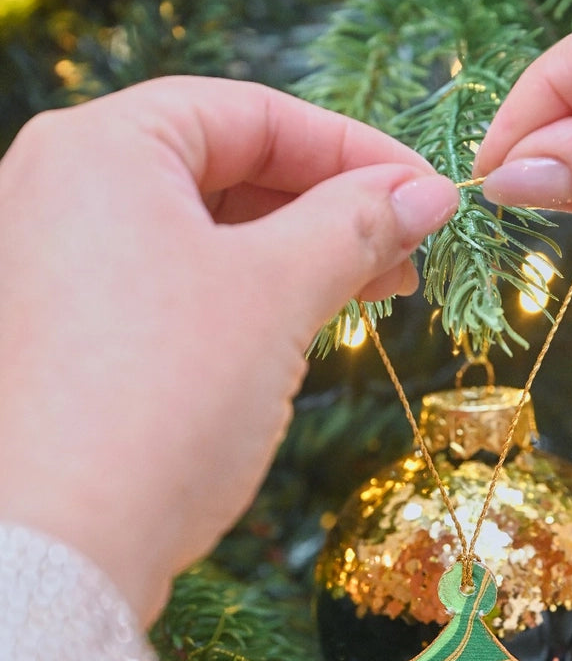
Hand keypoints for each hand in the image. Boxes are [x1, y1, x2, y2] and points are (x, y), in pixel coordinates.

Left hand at [0, 78, 457, 621]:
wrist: (61, 548)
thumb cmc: (164, 399)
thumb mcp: (278, 292)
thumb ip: (358, 223)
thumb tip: (428, 192)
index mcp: (99, 147)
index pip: (249, 112)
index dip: (354, 147)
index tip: (429, 191)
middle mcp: (60, 189)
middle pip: (222, 166)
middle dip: (329, 205)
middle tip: (411, 249)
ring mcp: (51, 262)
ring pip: (201, 229)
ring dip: (296, 252)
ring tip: (377, 289)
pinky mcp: (62, 330)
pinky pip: (170, 280)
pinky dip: (244, 291)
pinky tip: (307, 321)